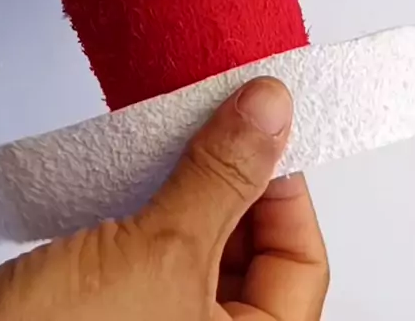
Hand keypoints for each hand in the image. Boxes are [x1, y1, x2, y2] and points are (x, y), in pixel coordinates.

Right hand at [0, 78, 328, 319]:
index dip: (287, 190)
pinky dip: (151, 199)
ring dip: (192, 185)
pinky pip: (152, 243)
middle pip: (254, 251)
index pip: (301, 265)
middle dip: (238, 181)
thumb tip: (270, 113)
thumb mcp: (161, 258)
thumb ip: (222, 181)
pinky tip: (141, 164)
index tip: (263, 129)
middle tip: (224, 120)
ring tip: (184, 134)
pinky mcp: (113, 303)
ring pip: (200, 241)